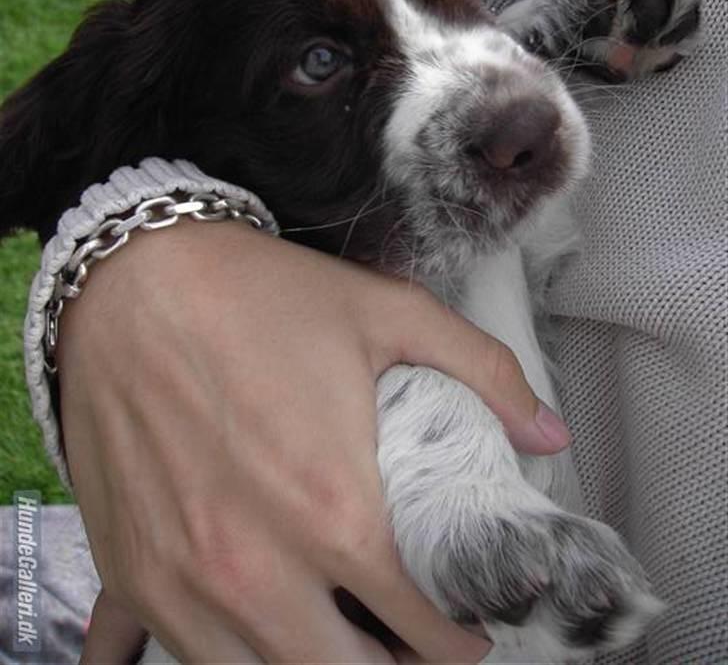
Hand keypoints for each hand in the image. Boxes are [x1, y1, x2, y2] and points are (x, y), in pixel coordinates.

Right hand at [60, 221, 569, 662]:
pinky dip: (219, 655)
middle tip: (412, 639)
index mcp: (334, 512)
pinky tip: (245, 625)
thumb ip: (483, 371)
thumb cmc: (257, 295)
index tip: (469, 630)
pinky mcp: (129, 572)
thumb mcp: (387, 311)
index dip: (461, 642)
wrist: (132, 278)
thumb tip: (548, 433)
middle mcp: (257, 568)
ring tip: (339, 637)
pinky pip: (173, 658)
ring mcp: (184, 581)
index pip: (422, 628)